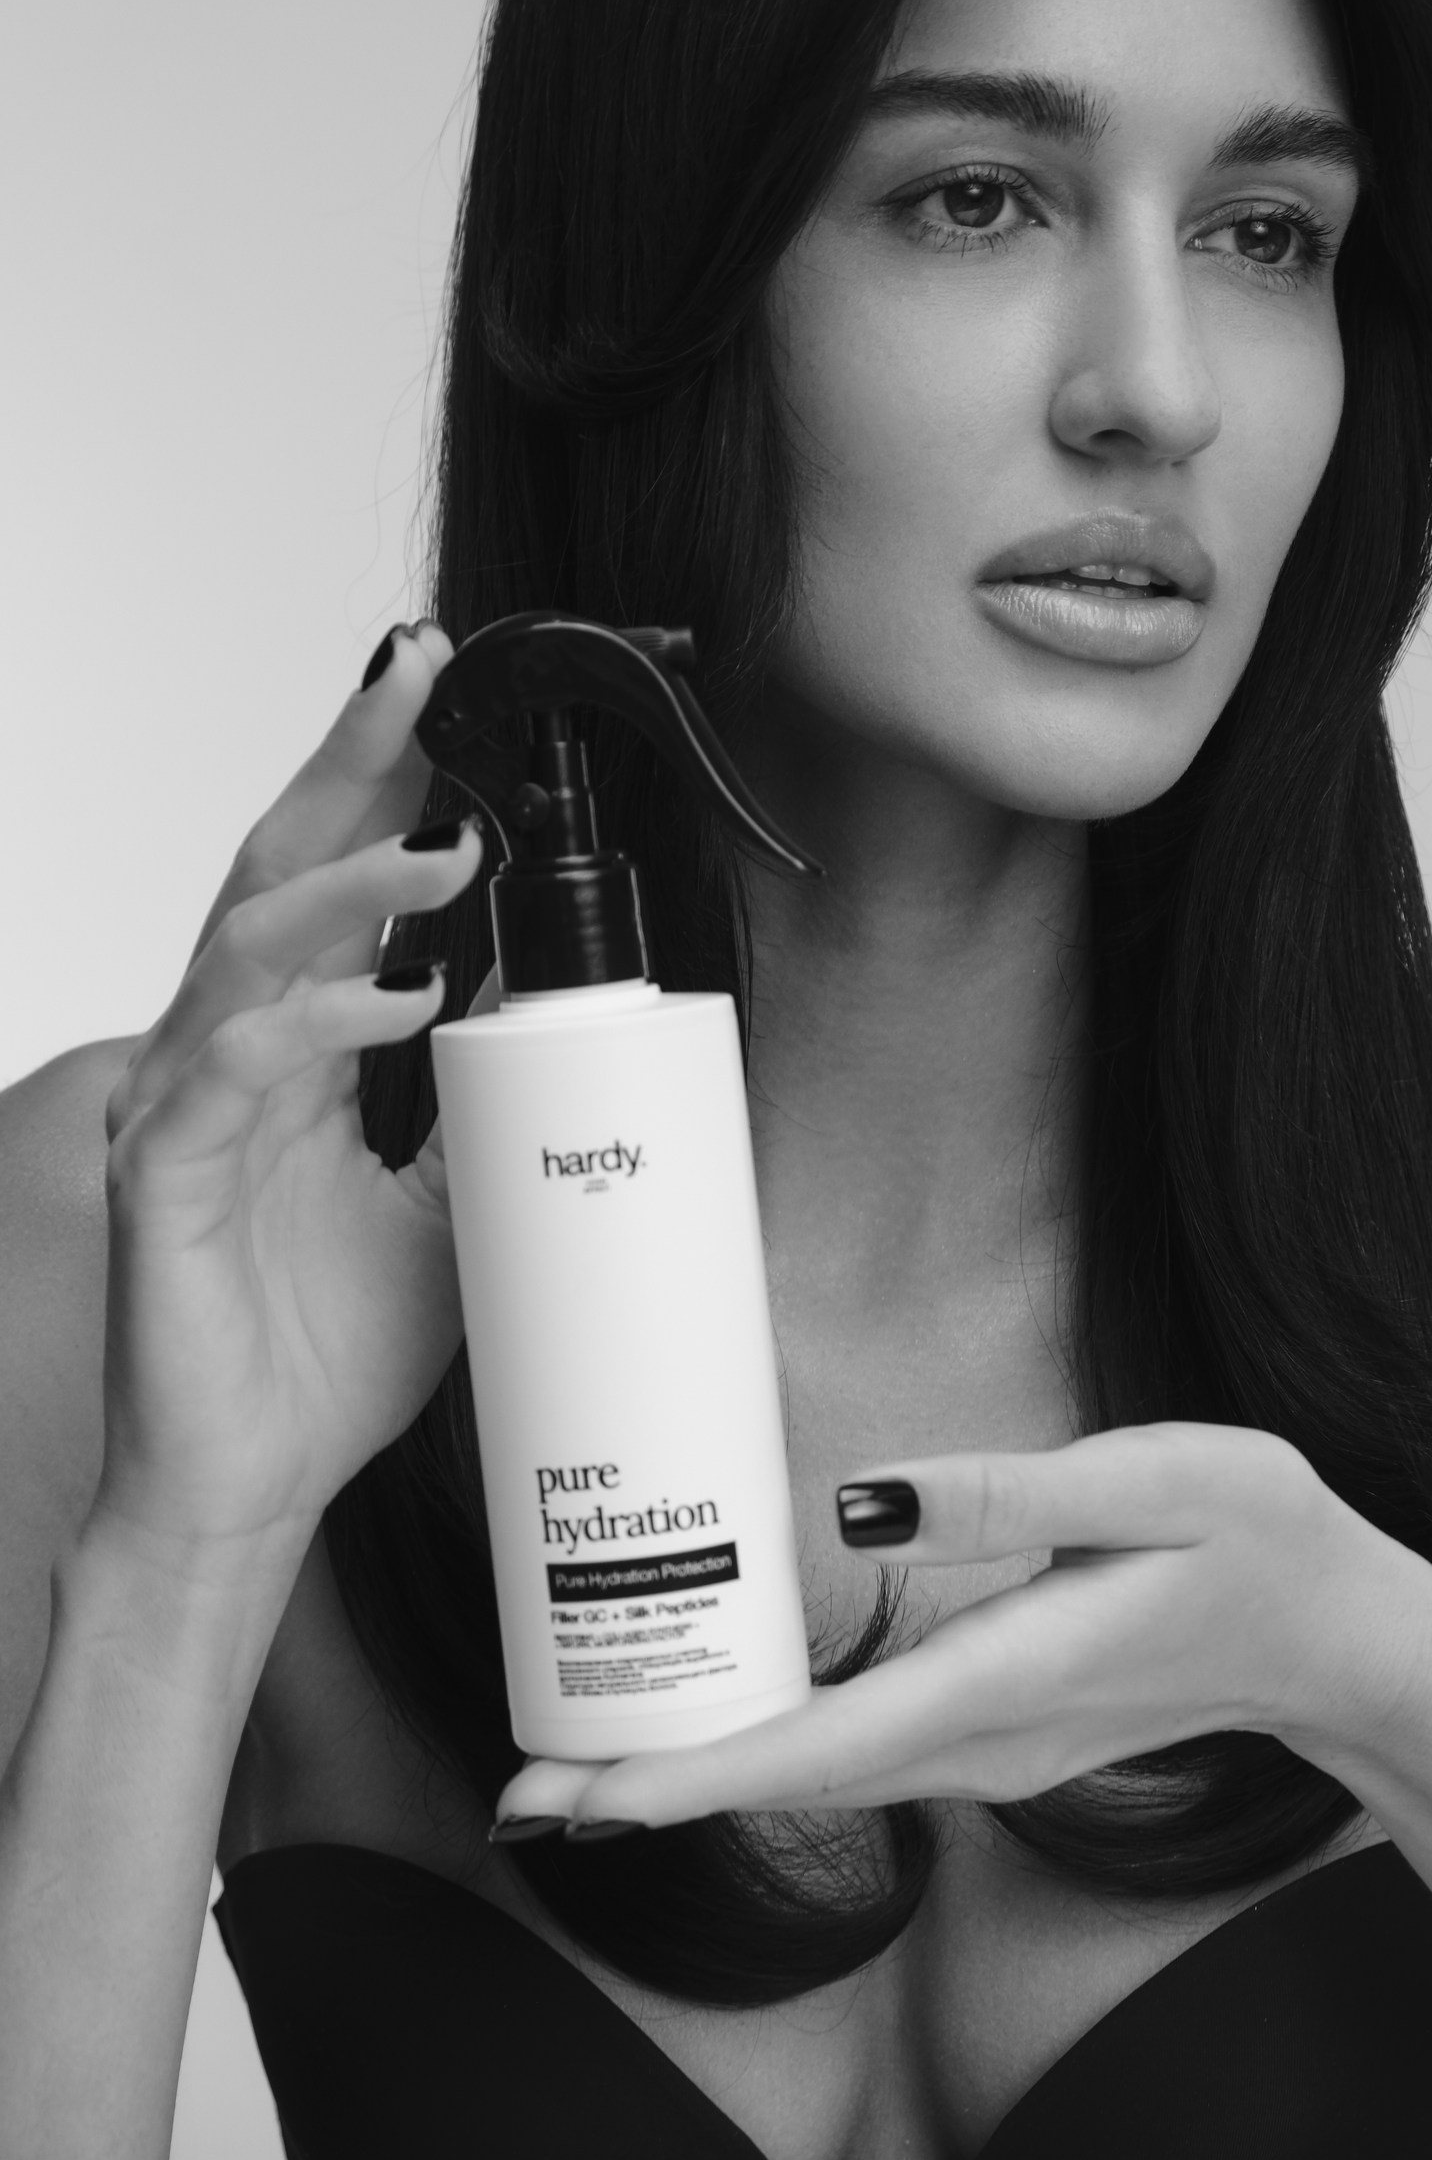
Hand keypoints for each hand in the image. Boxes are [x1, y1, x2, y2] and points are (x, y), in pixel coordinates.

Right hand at [97, 625, 484, 1561]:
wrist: (253, 1484)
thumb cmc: (329, 1348)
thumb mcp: (451, 1203)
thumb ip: (483, 1102)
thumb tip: (546, 1006)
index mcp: (293, 1046)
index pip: (334, 881)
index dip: (383, 785)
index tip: (448, 700)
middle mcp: (230, 1052)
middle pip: (278, 867)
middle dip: (351, 764)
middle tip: (419, 675)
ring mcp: (185, 1105)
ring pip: (250, 946)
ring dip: (349, 885)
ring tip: (446, 852)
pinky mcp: (157, 1174)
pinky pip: (231, 1070)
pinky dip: (314, 1023)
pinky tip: (395, 1004)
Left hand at [496, 1423, 1431, 1831]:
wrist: (1350, 1649)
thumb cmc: (1266, 1542)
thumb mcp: (1157, 1475)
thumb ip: (1006, 1492)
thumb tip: (854, 1502)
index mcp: (1003, 1678)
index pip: (814, 1747)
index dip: (685, 1775)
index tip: (574, 1800)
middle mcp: (979, 1740)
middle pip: (788, 1776)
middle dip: (651, 1785)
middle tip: (518, 1785)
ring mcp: (988, 1752)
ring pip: (816, 1772)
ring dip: (699, 1767)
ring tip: (580, 1747)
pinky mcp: (996, 1732)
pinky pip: (858, 1749)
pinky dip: (769, 1744)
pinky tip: (720, 1710)